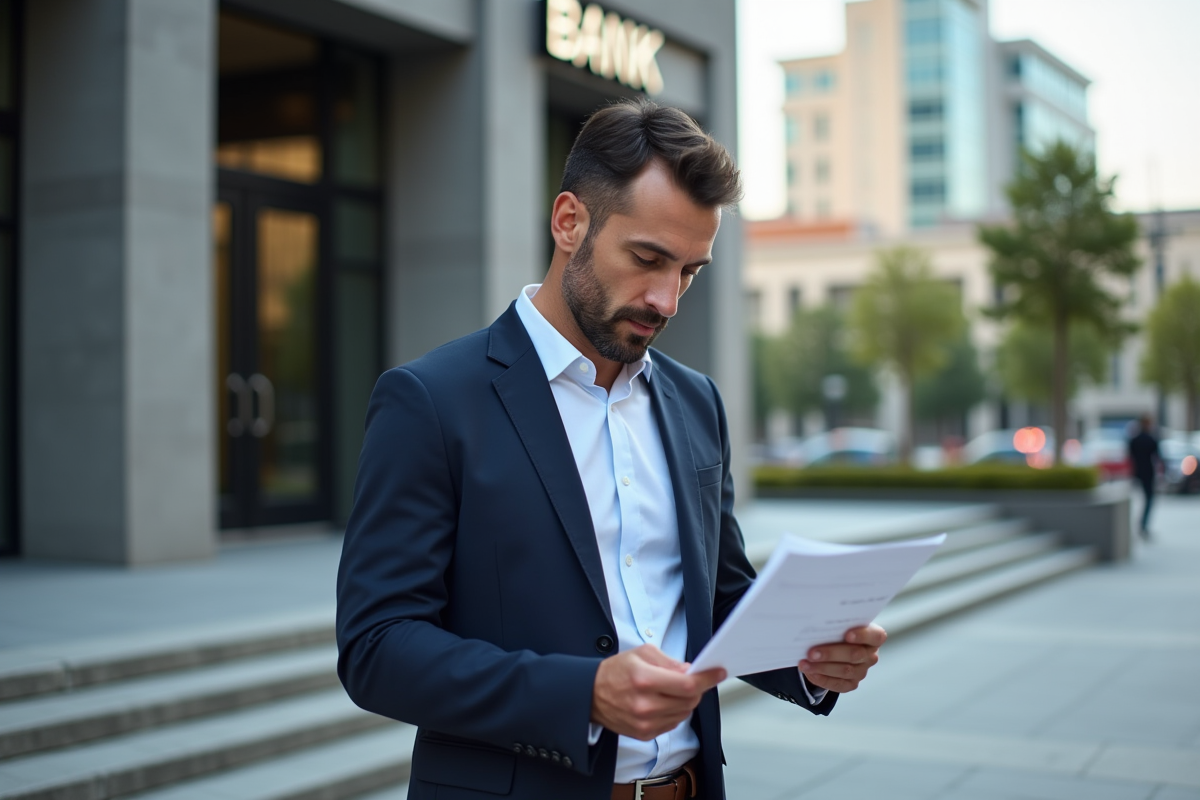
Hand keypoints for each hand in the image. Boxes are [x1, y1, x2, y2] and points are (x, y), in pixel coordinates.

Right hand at [591, 644, 725, 740]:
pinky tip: (662, 702)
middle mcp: (645, 705)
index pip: (687, 685)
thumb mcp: (642, 654)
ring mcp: (645, 723)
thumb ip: (670, 662)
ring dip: (685, 701)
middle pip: (689, 701)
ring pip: (684, 713)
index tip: (718, 672)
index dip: (707, 679)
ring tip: (671, 690)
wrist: (590, 695)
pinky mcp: (644, 734)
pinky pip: (673, 723)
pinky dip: (674, 712)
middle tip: (691, 679)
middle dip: (696, 688)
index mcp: (644, 679)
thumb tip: (691, 671)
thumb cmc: (616, 671)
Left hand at [798, 624, 885, 693]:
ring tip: (804, 664)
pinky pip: (838, 684)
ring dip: (822, 668)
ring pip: (845, 671)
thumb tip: (816, 624)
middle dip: (831, 653)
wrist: (832, 646)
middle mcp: (870, 655)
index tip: (847, 635)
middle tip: (811, 653)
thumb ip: (834, 624)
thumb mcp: (838, 624)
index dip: (863, 635)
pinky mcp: (852, 683)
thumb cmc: (837, 631)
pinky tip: (810, 672)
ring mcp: (862, 671)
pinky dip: (822, 679)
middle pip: (855, 654)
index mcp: (873, 637)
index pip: (875, 636)